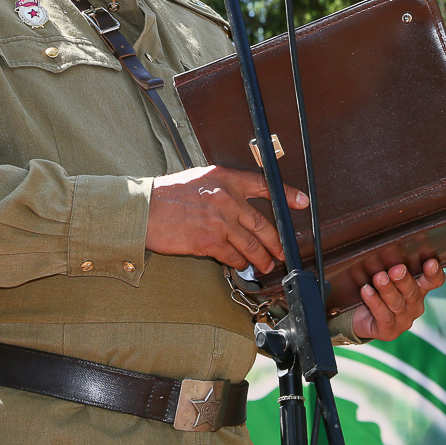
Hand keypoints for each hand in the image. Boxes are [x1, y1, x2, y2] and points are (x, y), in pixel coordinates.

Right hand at [145, 165, 308, 273]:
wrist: (143, 209)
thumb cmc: (166, 195)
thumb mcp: (199, 179)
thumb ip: (221, 189)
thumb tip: (240, 206)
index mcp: (225, 178)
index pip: (264, 184)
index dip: (286, 194)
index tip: (302, 202)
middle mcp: (227, 198)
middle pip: (264, 224)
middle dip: (277, 243)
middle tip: (283, 252)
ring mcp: (220, 222)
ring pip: (253, 246)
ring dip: (263, 259)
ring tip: (267, 266)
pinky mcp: (210, 242)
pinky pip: (234, 257)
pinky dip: (240, 264)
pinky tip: (242, 267)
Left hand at [351, 259, 444, 341]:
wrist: (359, 317)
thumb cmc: (376, 291)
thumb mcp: (385, 276)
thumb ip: (391, 265)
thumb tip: (388, 246)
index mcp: (419, 288)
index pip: (433, 281)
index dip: (434, 273)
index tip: (431, 262)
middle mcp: (414, 304)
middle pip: (412, 291)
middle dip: (404, 280)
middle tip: (396, 269)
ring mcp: (403, 319)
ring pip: (397, 303)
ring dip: (387, 289)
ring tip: (378, 278)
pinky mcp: (389, 331)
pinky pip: (383, 315)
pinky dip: (374, 302)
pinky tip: (366, 291)